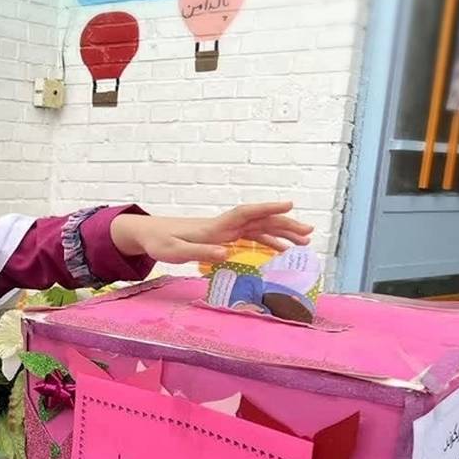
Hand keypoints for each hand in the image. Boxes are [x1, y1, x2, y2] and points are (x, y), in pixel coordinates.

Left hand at [111, 201, 312, 263]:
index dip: (267, 209)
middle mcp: (224, 225)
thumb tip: (227, 253)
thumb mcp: (177, 251)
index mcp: (215, 227)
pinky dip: (268, 241)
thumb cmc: (161, 242)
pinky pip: (251, 237)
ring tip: (304, 243)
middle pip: (260, 220)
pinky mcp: (223, 236)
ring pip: (259, 228)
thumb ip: (200, 252)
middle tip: (309, 232)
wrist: (149, 234)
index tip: (289, 205)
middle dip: (285, 224)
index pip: (246, 213)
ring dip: (281, 233)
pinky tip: (282, 250)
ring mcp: (225, 230)